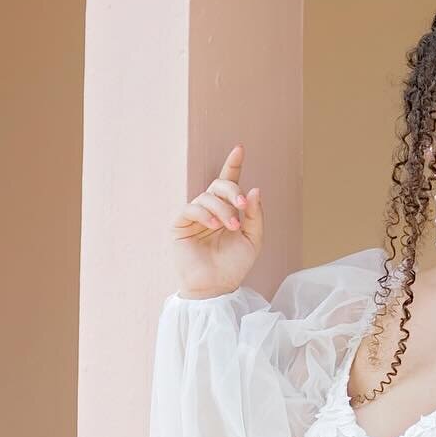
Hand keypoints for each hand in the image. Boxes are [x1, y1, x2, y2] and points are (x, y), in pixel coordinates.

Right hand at [171, 143, 264, 298]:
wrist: (217, 287)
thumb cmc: (233, 266)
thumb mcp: (252, 240)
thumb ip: (254, 216)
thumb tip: (254, 189)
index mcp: (227, 212)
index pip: (229, 184)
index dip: (233, 166)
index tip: (239, 148)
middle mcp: (210, 211)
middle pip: (218, 185)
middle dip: (231, 190)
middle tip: (241, 205)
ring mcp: (194, 216)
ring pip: (206, 197)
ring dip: (222, 209)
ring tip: (231, 226)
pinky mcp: (180, 225)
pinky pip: (191, 208)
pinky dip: (204, 213)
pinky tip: (213, 225)